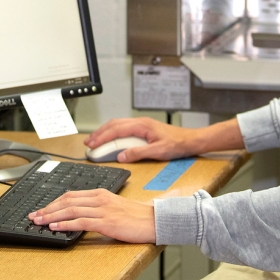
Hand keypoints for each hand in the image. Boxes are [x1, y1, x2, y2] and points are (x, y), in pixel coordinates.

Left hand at [28, 189, 155, 243]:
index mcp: (100, 193)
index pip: (71, 195)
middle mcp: (99, 198)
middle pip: (67, 201)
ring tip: (39, 221)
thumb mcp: (114, 206)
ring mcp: (103, 210)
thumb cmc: (135, 216)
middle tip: (34, 215)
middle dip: (48, 208)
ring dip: (52, 216)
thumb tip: (78, 214)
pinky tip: (55, 227)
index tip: (42, 209)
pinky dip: (65, 224)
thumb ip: (97, 207)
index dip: (54, 202)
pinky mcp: (106, 222)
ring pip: (71, 210)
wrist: (154, 220)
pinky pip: (81, 222)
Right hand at [84, 117, 242, 162]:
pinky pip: (123, 128)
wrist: (191, 140)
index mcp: (142, 125)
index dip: (102, 137)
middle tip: (88, 144)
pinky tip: (110, 140)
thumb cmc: (178, 144)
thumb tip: (121, 156)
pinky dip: (113, 133)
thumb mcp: (158, 151)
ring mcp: (141, 125)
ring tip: (95, 142)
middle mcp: (140, 122)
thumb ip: (138, 153)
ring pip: (117, 125)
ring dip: (105, 132)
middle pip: (113, 125)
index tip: (92, 145)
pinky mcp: (144, 129)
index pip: (116, 130)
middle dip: (99, 134)